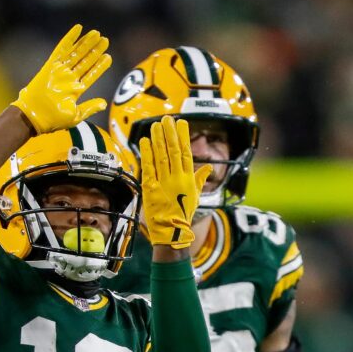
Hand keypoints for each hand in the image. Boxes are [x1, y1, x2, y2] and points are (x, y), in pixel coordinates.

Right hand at [12, 25, 111, 134]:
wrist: (33, 116)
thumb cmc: (52, 120)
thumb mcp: (75, 116)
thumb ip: (90, 108)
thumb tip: (104, 103)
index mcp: (74, 91)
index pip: (90, 75)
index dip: (100, 66)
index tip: (108, 57)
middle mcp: (68, 79)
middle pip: (85, 61)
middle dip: (95, 51)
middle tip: (105, 40)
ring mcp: (60, 72)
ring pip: (76, 53)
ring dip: (86, 43)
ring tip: (97, 34)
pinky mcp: (51, 66)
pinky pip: (61, 49)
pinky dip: (70, 38)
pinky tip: (78, 28)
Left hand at [139, 115, 211, 247]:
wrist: (172, 232)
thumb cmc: (183, 214)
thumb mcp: (196, 196)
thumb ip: (200, 179)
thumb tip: (207, 167)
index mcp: (188, 178)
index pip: (186, 153)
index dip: (183, 137)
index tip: (181, 123)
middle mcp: (176, 178)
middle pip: (173, 151)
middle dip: (170, 134)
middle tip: (167, 118)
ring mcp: (163, 183)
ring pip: (161, 156)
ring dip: (158, 140)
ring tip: (156, 125)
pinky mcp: (150, 189)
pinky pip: (148, 168)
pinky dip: (146, 154)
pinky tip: (145, 141)